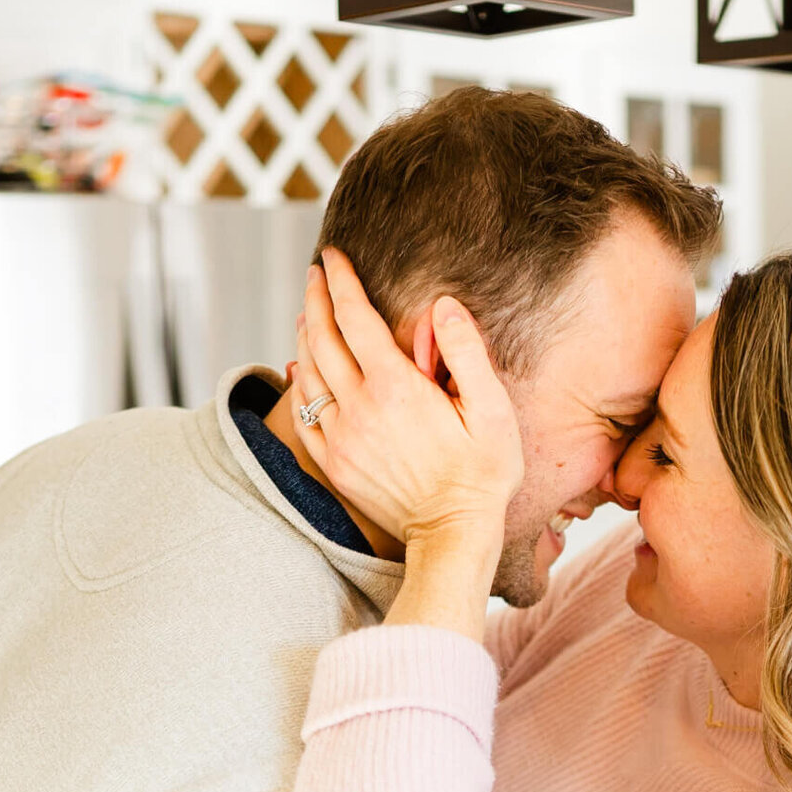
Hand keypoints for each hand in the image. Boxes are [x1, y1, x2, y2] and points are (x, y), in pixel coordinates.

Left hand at [292, 249, 523, 548]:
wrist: (453, 535)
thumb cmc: (482, 474)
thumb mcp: (492, 410)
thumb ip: (467, 352)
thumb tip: (443, 305)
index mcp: (395, 388)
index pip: (354, 317)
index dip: (341, 281)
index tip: (333, 256)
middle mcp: (358, 408)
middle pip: (321, 339)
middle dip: (315, 299)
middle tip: (315, 275)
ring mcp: (341, 438)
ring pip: (307, 374)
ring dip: (304, 338)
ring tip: (308, 315)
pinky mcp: (336, 464)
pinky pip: (304, 415)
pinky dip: (299, 385)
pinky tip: (301, 371)